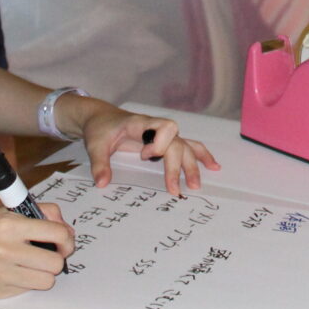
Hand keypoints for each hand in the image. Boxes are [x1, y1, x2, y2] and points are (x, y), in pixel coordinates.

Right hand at [0, 207, 71, 297]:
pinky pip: (26, 290)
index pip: (57, 234)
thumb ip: (35, 214)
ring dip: (44, 274)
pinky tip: (14, 272)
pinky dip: (26, 283)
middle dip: (57, 258)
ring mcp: (0, 274)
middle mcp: (5, 250)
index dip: (66, 238)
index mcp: (9, 225)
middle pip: (55, 263)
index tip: (64, 240)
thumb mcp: (1, 211)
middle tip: (49, 254)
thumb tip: (63, 227)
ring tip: (33, 265)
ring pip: (45, 281)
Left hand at [80, 110, 220, 196]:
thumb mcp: (95, 144)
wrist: (102, 118)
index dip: (159, 144)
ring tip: (196, 184)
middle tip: (176, 190)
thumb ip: (99, 163)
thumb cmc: (100, 129)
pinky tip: (213, 166)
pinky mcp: (165, 142)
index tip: (145, 156)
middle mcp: (156, 128)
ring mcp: (163, 136)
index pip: (163, 128)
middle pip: (177, 143)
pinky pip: (187, 146)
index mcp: (141, 124)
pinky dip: (201, 155)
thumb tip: (102, 184)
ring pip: (185, 146)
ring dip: (193, 164)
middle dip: (179, 166)